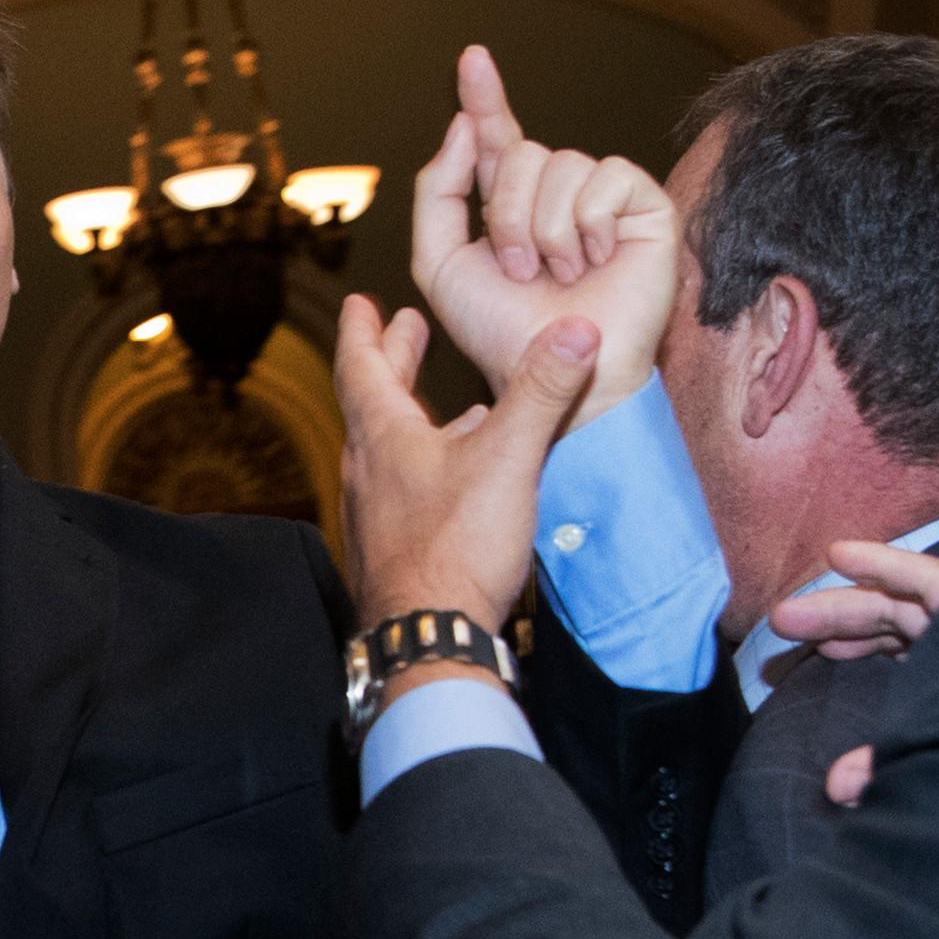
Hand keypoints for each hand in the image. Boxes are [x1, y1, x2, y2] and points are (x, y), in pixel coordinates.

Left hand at [337, 293, 600, 631]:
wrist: (427, 635)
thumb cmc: (455, 547)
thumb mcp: (508, 457)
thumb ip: (541, 392)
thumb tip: (576, 331)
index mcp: (384, 436)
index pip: (362, 366)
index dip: (365, 331)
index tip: (362, 303)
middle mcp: (369, 469)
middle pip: (374, 402)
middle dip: (393, 361)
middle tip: (403, 331)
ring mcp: (376, 511)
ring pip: (390, 447)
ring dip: (415, 415)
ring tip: (454, 406)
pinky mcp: (395, 547)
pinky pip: (407, 489)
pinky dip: (431, 465)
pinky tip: (465, 480)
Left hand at [411, 45, 681, 423]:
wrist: (553, 379)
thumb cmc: (501, 332)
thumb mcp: (440, 263)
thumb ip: (438, 192)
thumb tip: (465, 126)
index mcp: (511, 203)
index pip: (497, 137)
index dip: (485, 97)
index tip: (471, 57)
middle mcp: (558, 194)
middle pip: (520, 151)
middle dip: (506, 216)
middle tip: (521, 270)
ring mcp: (603, 199)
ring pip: (560, 164)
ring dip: (545, 230)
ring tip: (560, 276)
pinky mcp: (646, 208)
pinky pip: (606, 177)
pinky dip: (589, 223)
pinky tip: (597, 260)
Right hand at [781, 541, 938, 808]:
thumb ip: (896, 761)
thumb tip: (837, 788)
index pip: (928, 580)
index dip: (881, 565)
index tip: (833, 555)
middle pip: (905, 608)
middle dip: (842, 612)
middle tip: (781, 623)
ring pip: (908, 634)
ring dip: (855, 636)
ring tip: (807, 647)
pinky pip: (920, 660)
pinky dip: (882, 657)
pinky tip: (849, 661)